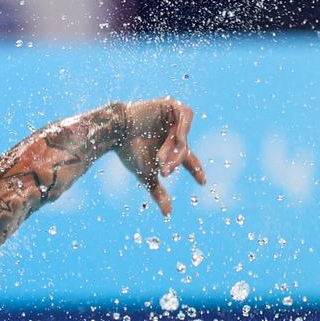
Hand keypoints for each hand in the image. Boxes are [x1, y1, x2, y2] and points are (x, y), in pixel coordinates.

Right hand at [117, 97, 206, 216]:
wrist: (116, 132)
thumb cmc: (128, 152)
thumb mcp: (146, 175)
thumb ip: (158, 193)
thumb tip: (168, 215)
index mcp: (168, 148)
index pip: (188, 159)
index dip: (196, 170)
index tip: (203, 183)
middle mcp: (172, 133)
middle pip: (184, 151)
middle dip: (175, 162)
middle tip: (164, 171)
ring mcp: (172, 118)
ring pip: (184, 137)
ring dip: (174, 149)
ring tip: (161, 157)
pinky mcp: (171, 105)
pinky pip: (186, 117)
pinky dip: (182, 129)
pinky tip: (173, 137)